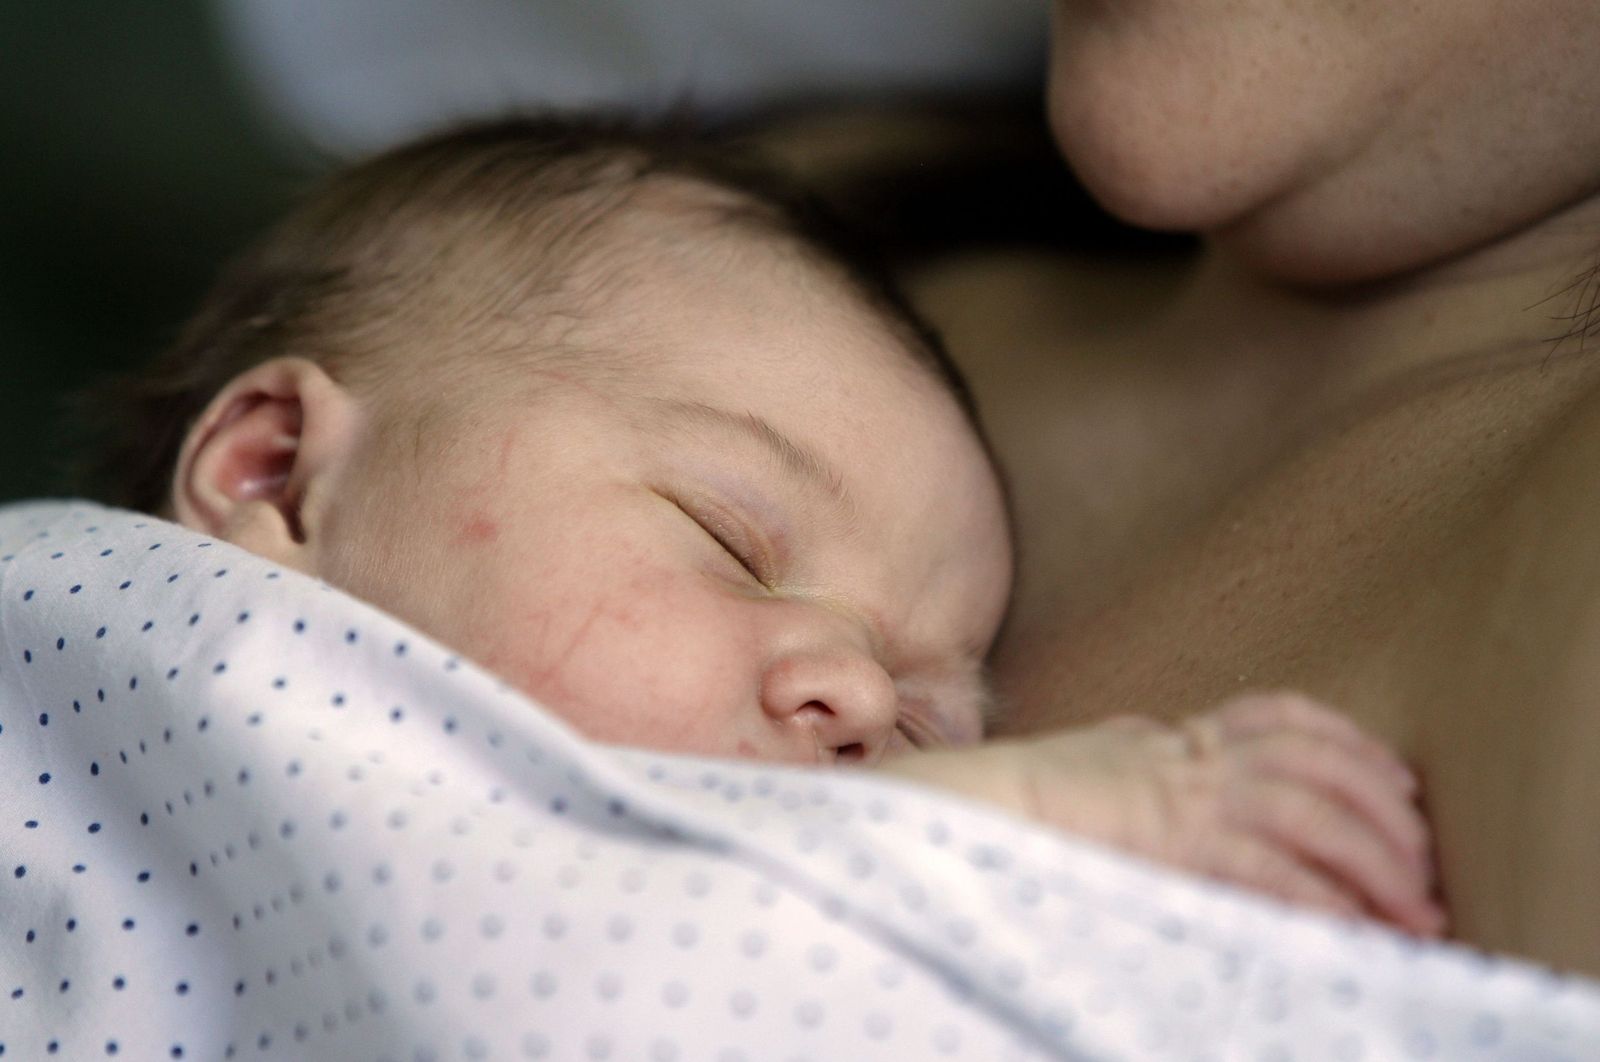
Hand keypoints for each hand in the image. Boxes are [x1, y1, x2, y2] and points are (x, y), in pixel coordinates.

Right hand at [884, 692, 1445, 935]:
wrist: (952, 811)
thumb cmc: (1002, 807)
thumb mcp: (1084, 775)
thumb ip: (1133, 771)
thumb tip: (1162, 775)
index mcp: (1162, 737)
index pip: (1276, 717)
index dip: (1346, 743)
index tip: (1393, 779)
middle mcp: (1177, 750)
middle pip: (1312, 757)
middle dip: (1382, 808)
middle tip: (1421, 863)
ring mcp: (1173, 787)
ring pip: (1307, 805)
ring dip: (1372, 858)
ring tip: (1411, 911)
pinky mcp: (1165, 834)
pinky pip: (1266, 863)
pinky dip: (1321, 895)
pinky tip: (1353, 927)